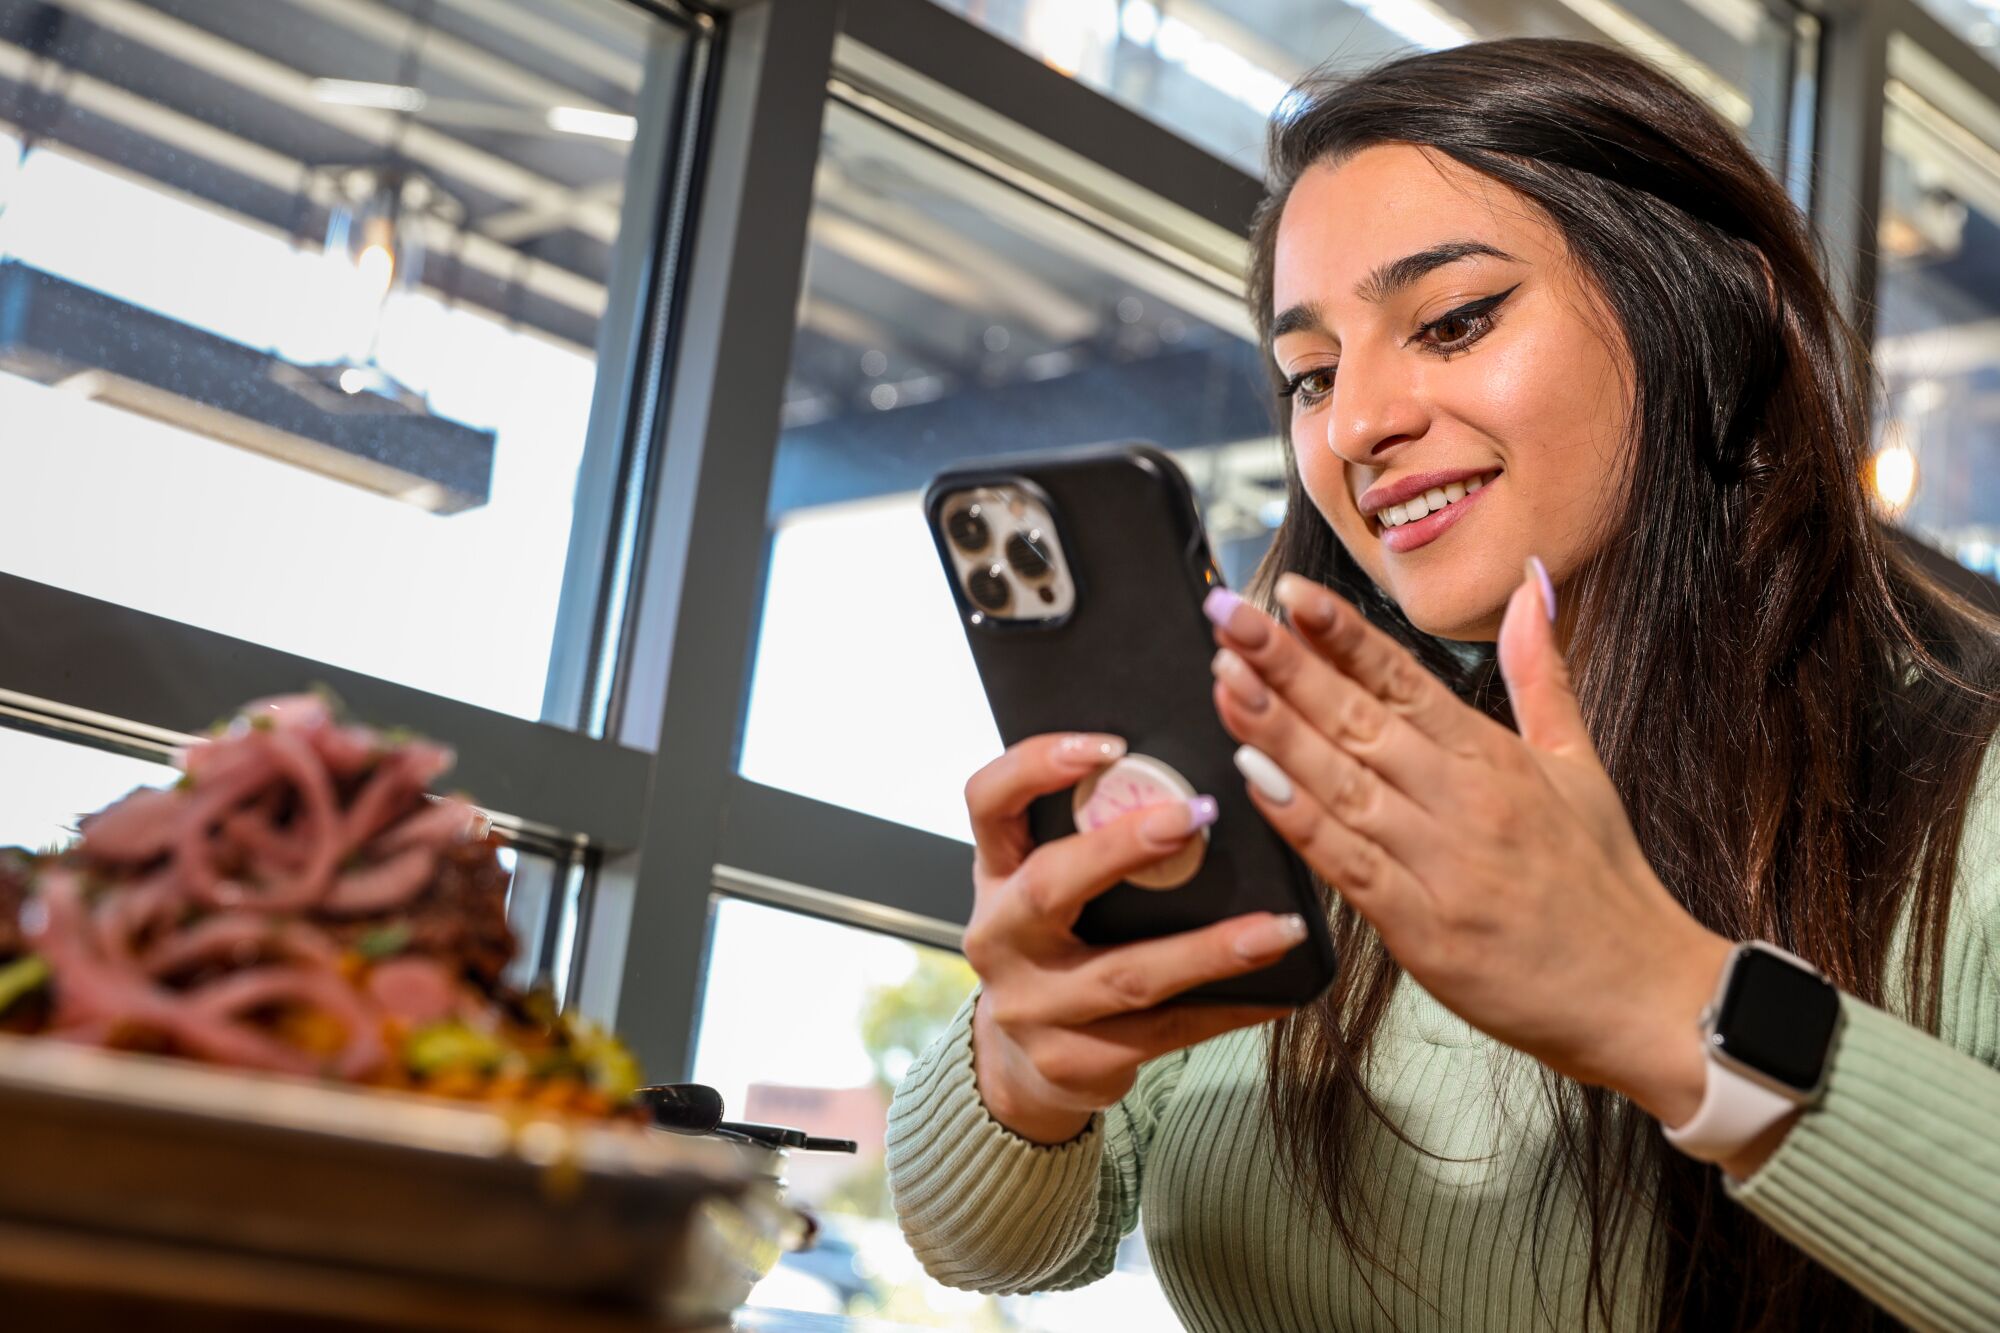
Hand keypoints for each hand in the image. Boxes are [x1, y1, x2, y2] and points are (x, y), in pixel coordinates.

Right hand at [961, 733, 1297, 1142]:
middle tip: (1196, 816)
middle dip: (1122, 848)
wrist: (1019, 1062)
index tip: (1109, 744)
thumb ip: (1089, 836)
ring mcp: (1031, 1007)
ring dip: (1210, 950)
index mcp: (995, 872)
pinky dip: (1227, 1008)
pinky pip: (1163, 1033)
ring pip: (1125, 976)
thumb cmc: (1054, 945)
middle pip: (1049, 886)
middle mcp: (998, 937)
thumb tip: (1192, 777)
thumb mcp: (1044, 885)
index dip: (1036, 765)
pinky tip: (1278, 989)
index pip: (989, 801)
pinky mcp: (1072, 1061)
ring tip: (1279, 928)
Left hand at [1203, 566, 1732, 1126]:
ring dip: (1277, 730)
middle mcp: (1463, 799)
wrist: (1646, 995)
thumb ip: (1541, 675)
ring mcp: (1442, 863)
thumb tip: (1531, 587)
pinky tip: (1255, 779)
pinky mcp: (1423, 928)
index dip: (1343, 633)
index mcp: (1493, 756)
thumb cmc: (1604, 882)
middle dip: (1287, 664)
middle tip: (1229, 617)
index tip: (1289, 591)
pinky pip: (1349, 864)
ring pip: (1344, 783)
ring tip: (1225, 680)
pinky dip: (1301, 821)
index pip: (1404, 678)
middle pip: (1360, 719)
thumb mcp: (1580, 764)